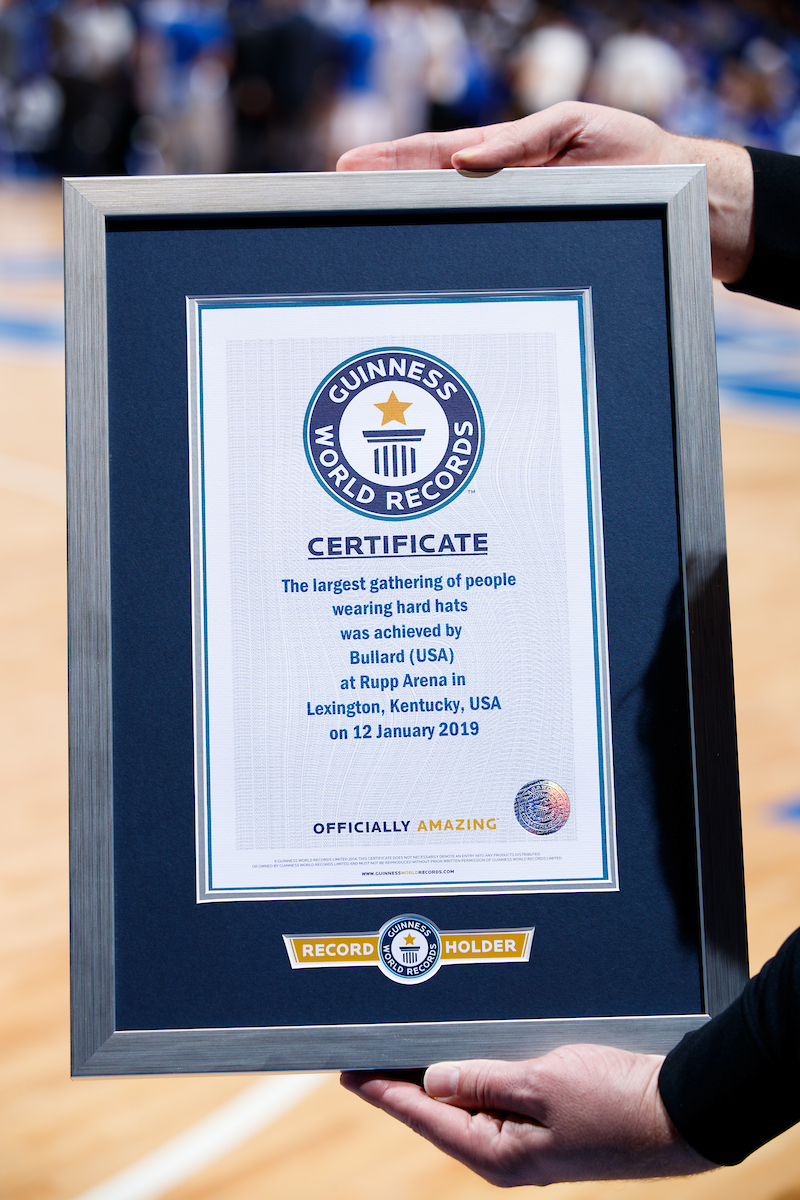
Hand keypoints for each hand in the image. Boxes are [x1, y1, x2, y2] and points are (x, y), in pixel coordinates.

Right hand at [336, 101, 753, 282]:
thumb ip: (522, 142)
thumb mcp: (577, 130)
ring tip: (364, 240)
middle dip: (384, 197)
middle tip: (337, 203)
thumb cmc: (632, 157)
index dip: (392, 161)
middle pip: (431, 197)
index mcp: (507, 159)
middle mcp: (502, 196)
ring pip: (455, 232)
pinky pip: (488, 260)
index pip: (436, 157)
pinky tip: (426, 274)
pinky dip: (454, 264)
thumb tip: (464, 157)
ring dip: (410, 236)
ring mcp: (514, 227)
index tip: (348, 165)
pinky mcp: (533, 255)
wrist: (678, 199)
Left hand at [341, 1044, 715, 1185]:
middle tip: (365, 1048)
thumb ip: (481, 1080)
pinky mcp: (545, 1124)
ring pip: (465, 1101)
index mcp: (498, 1153)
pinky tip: (461, 1052)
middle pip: (438, 1110)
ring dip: (436, 1074)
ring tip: (401, 1045)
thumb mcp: (541, 1083)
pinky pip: (494, 1096)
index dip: (380, 1090)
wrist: (679, 1111)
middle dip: (401, 1080)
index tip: (345, 1070)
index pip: (422, 1115)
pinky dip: (472, 1073)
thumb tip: (430, 1082)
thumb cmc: (615, 1100)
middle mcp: (505, 1153)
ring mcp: (525, 1140)